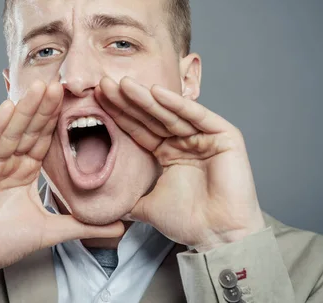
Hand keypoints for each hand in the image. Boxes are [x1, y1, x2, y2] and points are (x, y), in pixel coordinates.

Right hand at [0, 80, 123, 282]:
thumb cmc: (0, 243)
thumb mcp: (50, 232)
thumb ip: (83, 226)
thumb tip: (120, 228)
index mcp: (24, 171)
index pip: (43, 139)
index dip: (56, 120)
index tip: (74, 99)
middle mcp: (6, 163)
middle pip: (28, 130)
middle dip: (44, 107)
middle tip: (60, 83)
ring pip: (10, 132)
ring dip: (25, 109)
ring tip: (40, 87)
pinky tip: (7, 108)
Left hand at [95, 76, 264, 251]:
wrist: (217, 237)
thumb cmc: (188, 222)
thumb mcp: (147, 206)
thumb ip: (129, 199)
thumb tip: (106, 205)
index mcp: (169, 153)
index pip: (139, 128)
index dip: (119, 114)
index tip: (98, 99)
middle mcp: (185, 141)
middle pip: (151, 116)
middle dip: (128, 101)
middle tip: (104, 84)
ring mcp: (204, 137)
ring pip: (170, 113)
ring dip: (146, 97)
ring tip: (123, 84)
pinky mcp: (224, 136)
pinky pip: (197, 116)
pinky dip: (177, 104)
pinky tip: (156, 91)